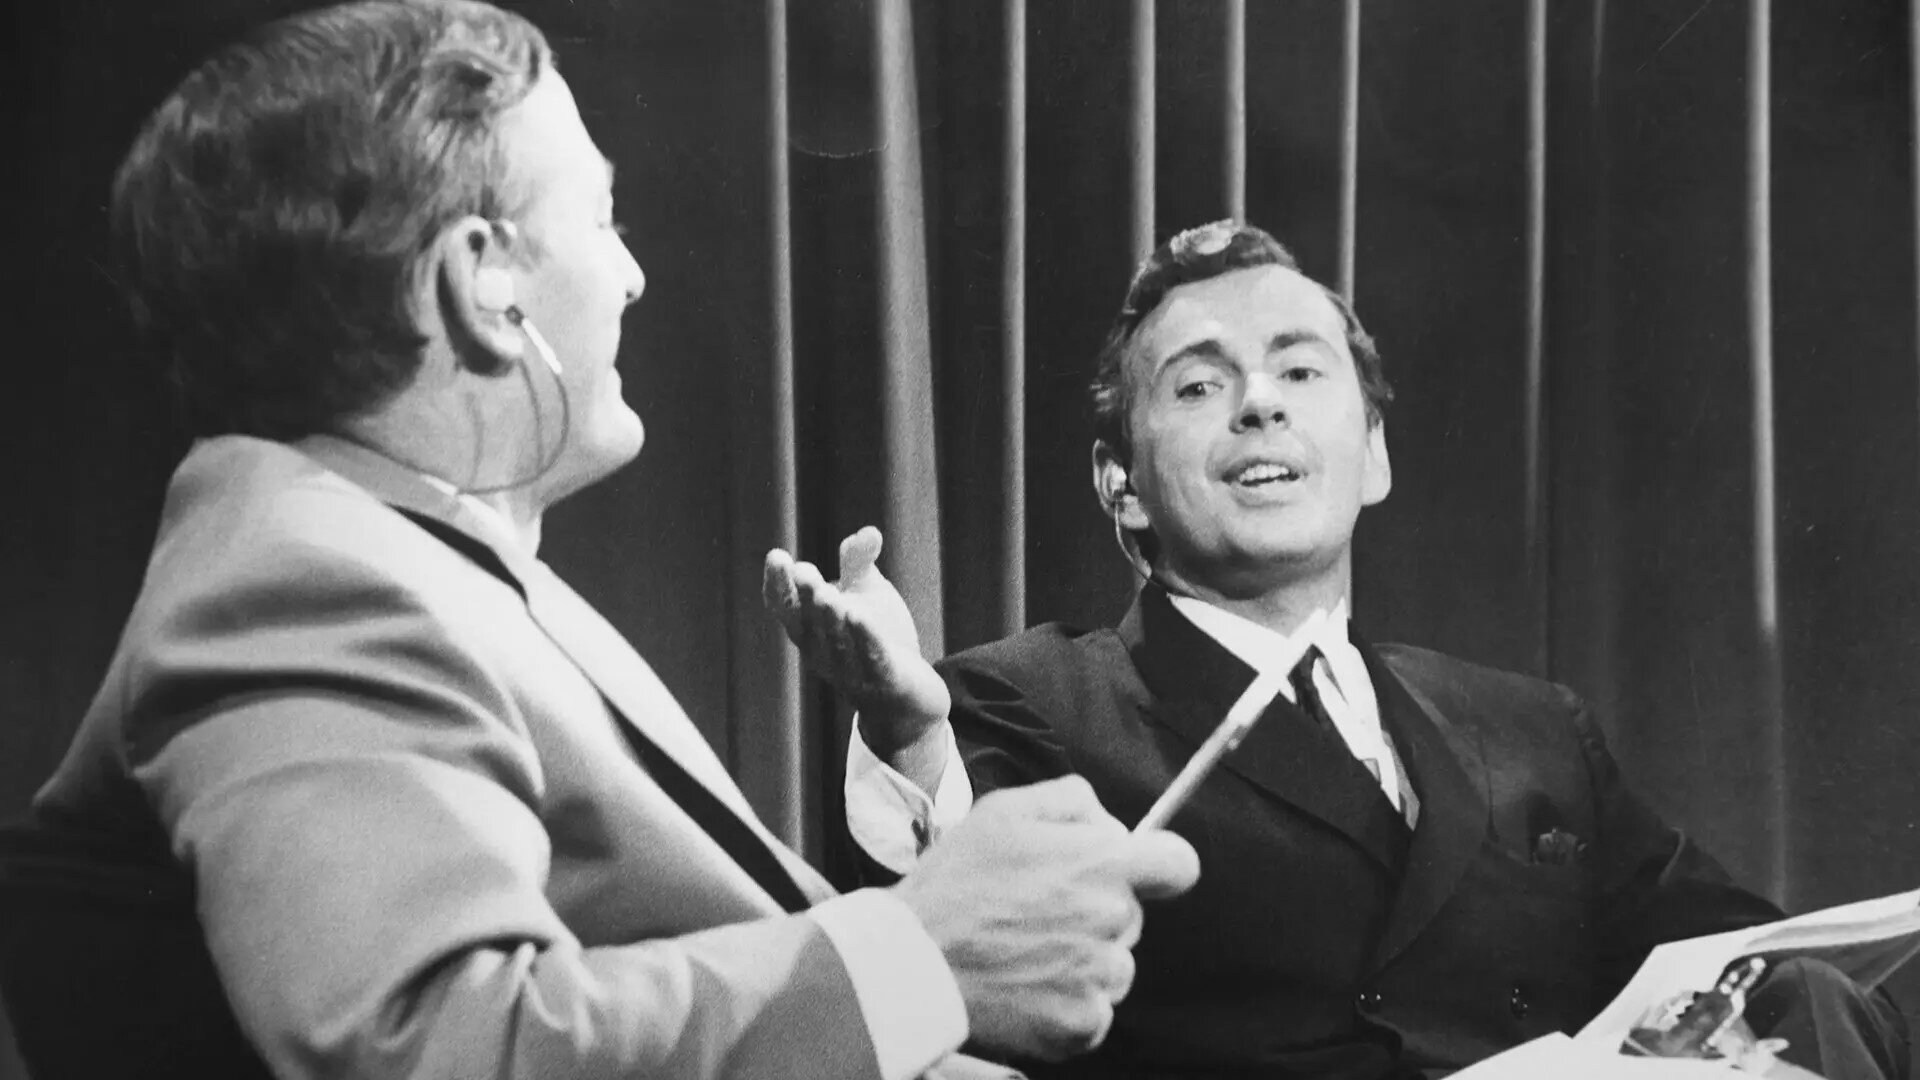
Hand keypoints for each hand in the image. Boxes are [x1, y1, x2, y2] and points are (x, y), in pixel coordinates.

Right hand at [763, 527, 950, 752]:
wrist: (907, 697)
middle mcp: (822, 652)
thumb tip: (870, 532)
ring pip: (836, 641)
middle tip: (803, 570)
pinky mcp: (883, 681)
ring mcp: (850, 670)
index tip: (777, 556)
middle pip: (809, 622)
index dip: (778, 584)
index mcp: (809, 630)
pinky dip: (863, 638)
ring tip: (825, 592)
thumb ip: (859, 564)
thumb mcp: (864, 595)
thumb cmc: (874, 641)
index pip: (785, 608)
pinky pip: (871, 658)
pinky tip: (858, 616)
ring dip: (830, 617)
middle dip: (805, 596)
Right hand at [894, 775, 1200, 1061]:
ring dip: (1083, 960)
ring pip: (1113, 965)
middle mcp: (1114, 921)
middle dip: (1097, 909)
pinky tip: (1024, 986)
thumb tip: (1110, 823)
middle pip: (1132, 916)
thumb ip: (1073, 801)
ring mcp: (1101, 978)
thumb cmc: (956, 882)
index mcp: (1104, 864)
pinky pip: (1093, 1011)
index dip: (1157, 864)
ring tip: (1024, 952)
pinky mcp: (1084, 1026)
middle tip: (1038, 910)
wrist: (915, 962)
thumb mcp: (1005, 810)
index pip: (1180, 865)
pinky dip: (1065, 1003)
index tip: (1130, 871)